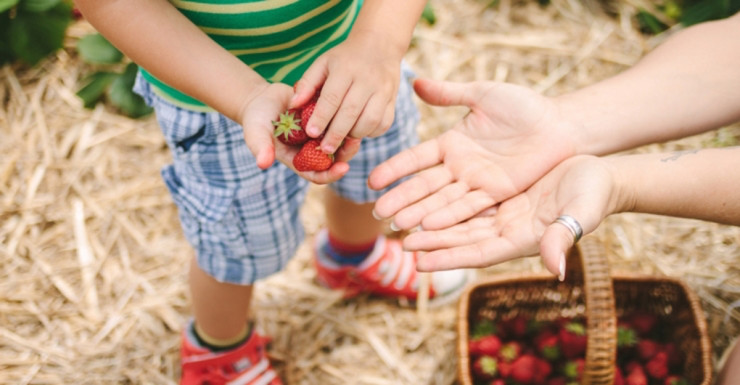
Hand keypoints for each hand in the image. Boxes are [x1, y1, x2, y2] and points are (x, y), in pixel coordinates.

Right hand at [239, 82, 360, 183]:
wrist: (261, 98)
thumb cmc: (256, 119)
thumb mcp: (256, 133)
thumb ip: (260, 147)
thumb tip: (262, 163)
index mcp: (298, 160)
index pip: (317, 175)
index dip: (331, 174)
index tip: (343, 168)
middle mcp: (312, 150)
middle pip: (334, 159)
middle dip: (346, 153)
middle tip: (354, 143)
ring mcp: (319, 134)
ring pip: (340, 140)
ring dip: (349, 135)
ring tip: (356, 125)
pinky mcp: (324, 118)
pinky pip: (338, 121)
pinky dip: (345, 117)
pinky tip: (351, 109)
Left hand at [291, 30, 401, 154]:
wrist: (380, 45)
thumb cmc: (345, 59)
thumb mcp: (323, 63)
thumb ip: (307, 83)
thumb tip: (293, 105)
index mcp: (346, 69)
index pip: (332, 97)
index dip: (321, 117)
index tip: (311, 133)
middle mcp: (367, 79)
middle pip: (351, 112)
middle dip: (337, 133)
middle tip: (325, 148)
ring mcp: (383, 90)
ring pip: (370, 120)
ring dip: (355, 134)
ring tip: (343, 139)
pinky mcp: (393, 100)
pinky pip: (384, 123)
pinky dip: (371, 133)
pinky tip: (359, 131)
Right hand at [368, 78, 577, 230]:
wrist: (559, 124)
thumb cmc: (524, 106)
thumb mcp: (483, 94)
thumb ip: (449, 93)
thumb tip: (413, 82)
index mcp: (452, 143)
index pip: (416, 159)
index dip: (395, 170)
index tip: (372, 182)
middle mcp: (460, 166)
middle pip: (424, 185)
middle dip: (400, 199)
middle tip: (377, 212)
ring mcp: (477, 182)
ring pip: (442, 200)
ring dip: (419, 213)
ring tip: (395, 225)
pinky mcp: (496, 194)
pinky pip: (468, 207)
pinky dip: (448, 217)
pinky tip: (427, 227)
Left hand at [403, 155, 617, 276]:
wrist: (600, 175)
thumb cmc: (595, 195)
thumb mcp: (580, 214)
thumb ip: (563, 238)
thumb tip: (556, 270)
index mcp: (521, 239)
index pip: (477, 253)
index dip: (449, 258)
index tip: (420, 263)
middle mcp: (507, 229)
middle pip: (462, 238)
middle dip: (432, 241)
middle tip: (400, 241)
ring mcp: (503, 212)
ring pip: (460, 218)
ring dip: (433, 222)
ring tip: (404, 222)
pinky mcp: (502, 193)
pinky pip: (468, 198)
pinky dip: (447, 201)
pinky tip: (426, 199)